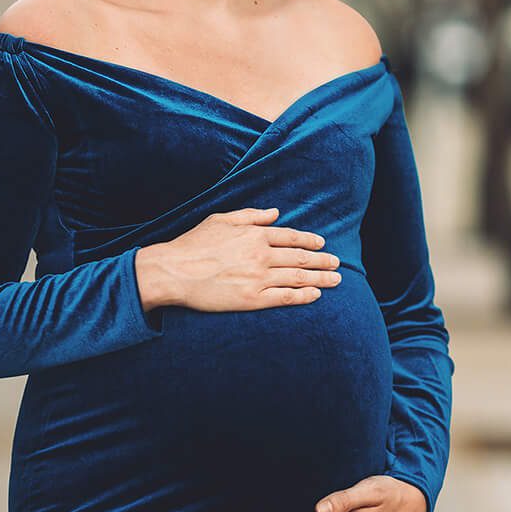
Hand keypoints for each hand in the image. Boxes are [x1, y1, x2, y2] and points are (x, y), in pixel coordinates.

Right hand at [138, 207, 341, 311]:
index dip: (310, 241)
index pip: (291, 237)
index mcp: (255, 234)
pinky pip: (286, 297)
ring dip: (321, 278)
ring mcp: (259, 278)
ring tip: (335, 280)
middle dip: (322, 261)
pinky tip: (316, 295)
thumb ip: (250, 215)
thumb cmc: (192, 244)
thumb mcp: (220, 219)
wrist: (174, 271)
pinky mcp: (253, 299)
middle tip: (336, 264)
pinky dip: (304, 295)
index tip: (321, 244)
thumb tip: (275, 213)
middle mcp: (261, 255)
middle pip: (301, 258)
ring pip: (299, 277)